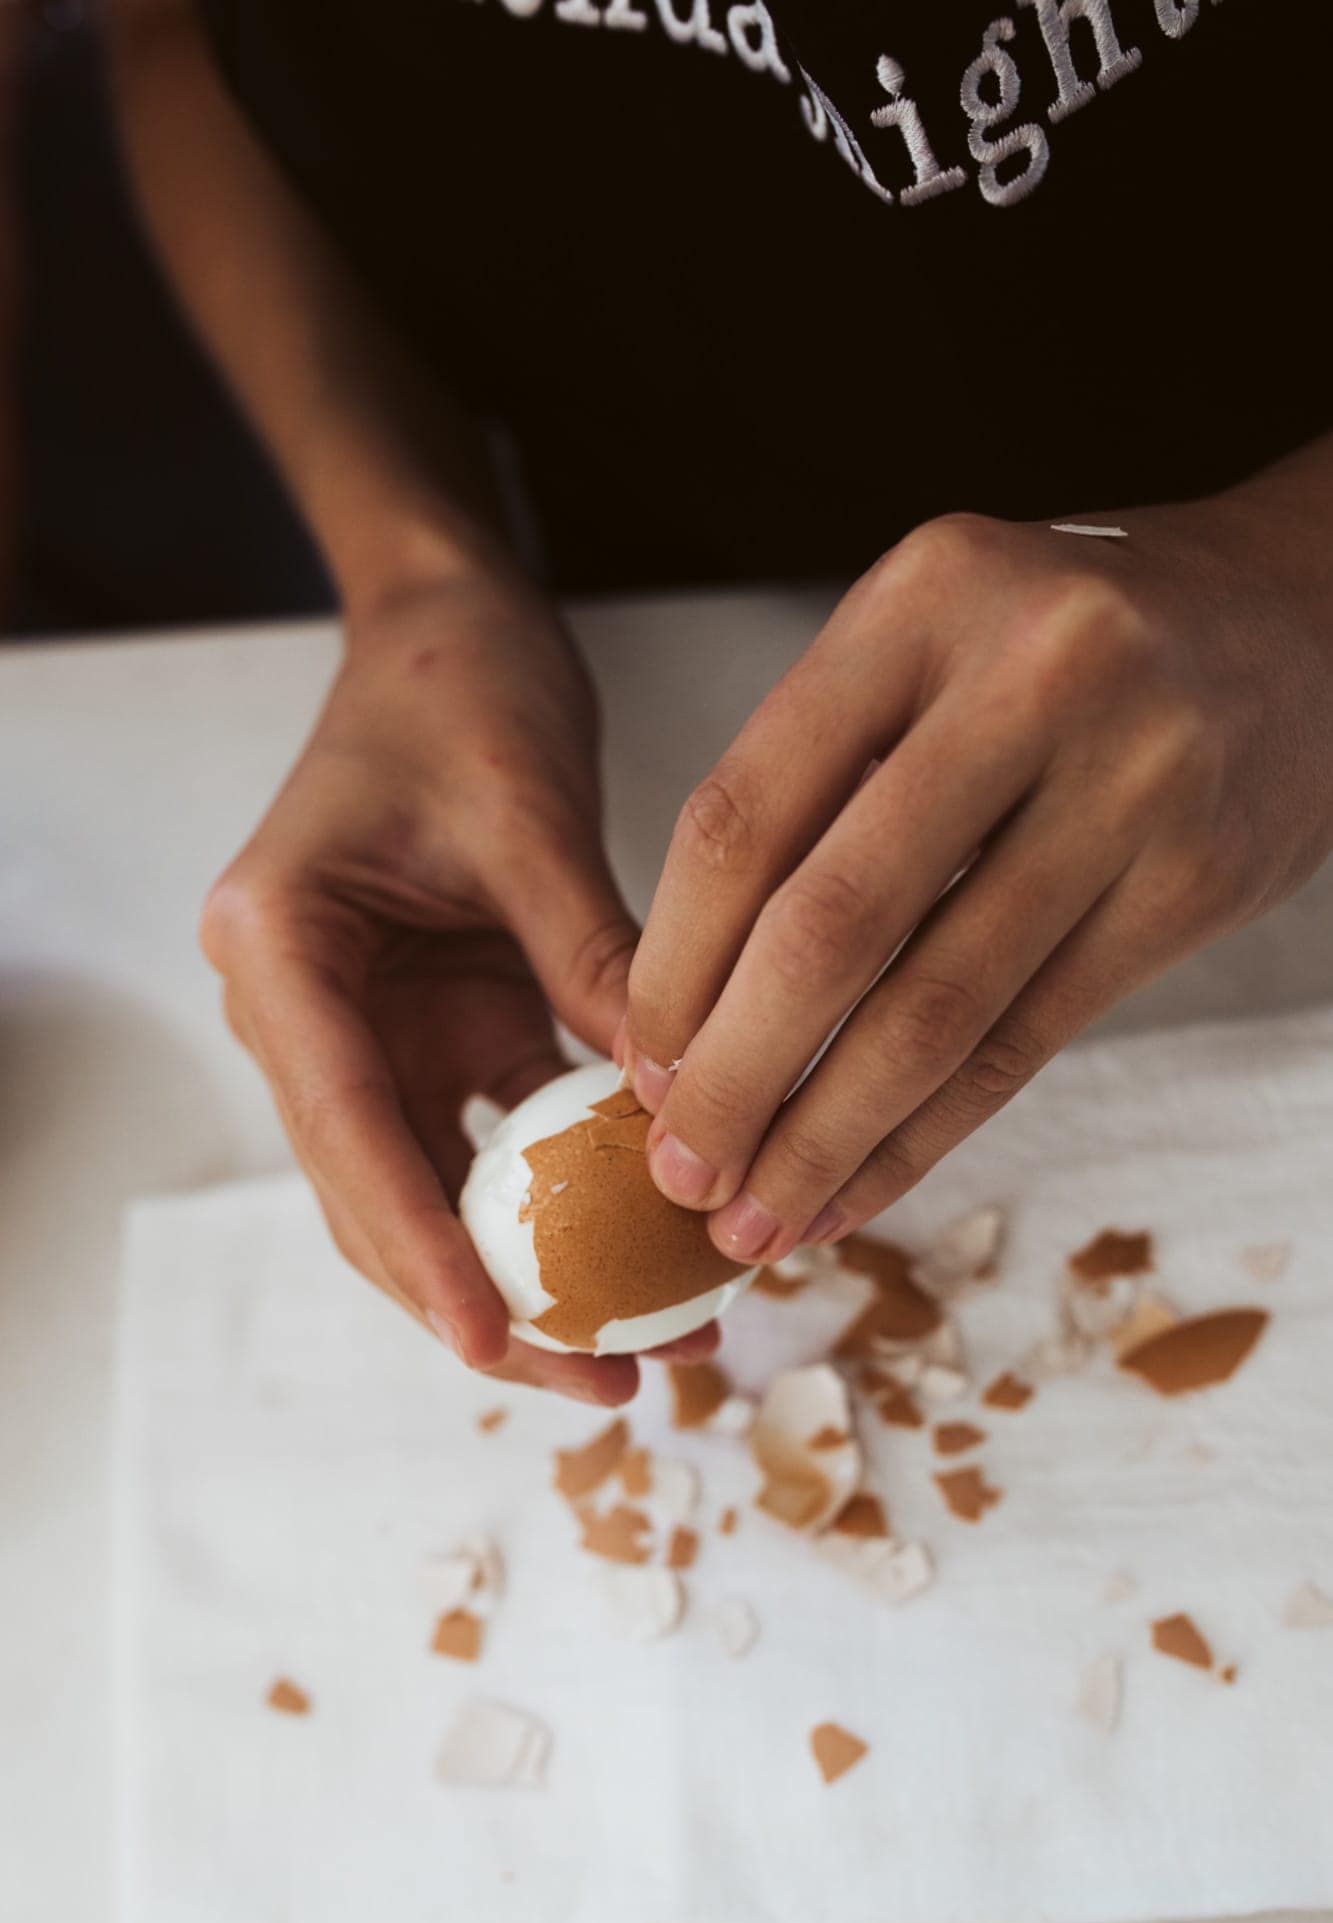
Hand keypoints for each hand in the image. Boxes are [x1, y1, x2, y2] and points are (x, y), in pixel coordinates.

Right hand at [202, 563, 714, 1401]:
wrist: (441, 626)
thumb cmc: (455, 684)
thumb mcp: (529, 811)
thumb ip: (588, 952)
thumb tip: (678, 1099)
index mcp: (282, 950)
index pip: (347, 1126)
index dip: (421, 1246)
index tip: (500, 1343)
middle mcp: (303, 1009)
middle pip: (379, 1194)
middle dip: (486, 1300)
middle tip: (608, 1380)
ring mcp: (366, 1030)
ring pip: (434, 1190)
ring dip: (527, 1271)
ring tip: (643, 1348)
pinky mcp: (434, 1030)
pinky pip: (491, 1141)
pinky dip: (561, 1198)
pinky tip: (645, 1249)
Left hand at [624, 486, 1332, 1261]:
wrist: (1293, 623)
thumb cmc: (1062, 651)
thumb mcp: (930, 643)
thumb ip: (817, 776)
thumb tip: (685, 1003)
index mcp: (923, 598)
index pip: (745, 813)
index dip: (674, 963)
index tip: (638, 1063)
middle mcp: (1030, 678)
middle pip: (831, 927)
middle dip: (736, 1077)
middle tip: (680, 1174)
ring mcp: (1129, 782)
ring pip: (934, 1010)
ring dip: (826, 1141)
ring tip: (756, 1221)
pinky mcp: (1192, 884)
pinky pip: (1025, 1043)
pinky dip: (925, 1137)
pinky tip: (859, 1189)